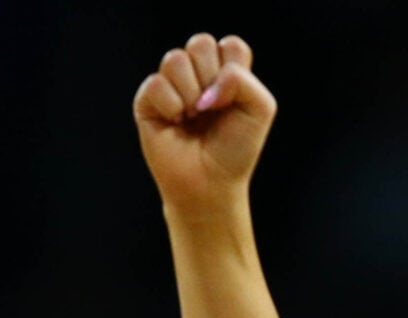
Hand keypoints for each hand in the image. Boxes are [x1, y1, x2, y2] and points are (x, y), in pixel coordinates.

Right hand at [133, 33, 275, 215]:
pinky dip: (171, 106)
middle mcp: (197, 73)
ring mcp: (171, 84)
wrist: (210, 184)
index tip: (235, 101)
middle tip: (213, 109)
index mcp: (226, 71)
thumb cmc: (235, 149)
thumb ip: (242, 79)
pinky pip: (156, 84)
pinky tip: (176, 123)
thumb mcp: (259, 110)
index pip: (230, 45)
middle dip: (211, 78)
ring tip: (193, 117)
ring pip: (175, 59)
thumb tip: (205, 82)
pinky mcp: (148, 99)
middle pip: (201, 43)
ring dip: (190, 93)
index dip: (234, 70)